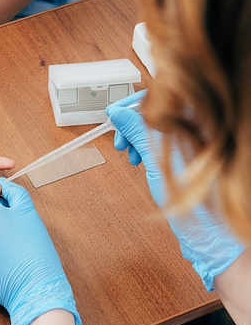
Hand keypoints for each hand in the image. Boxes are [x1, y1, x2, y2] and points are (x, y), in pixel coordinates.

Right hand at [106, 92, 244, 290]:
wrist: (211, 229)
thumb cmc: (194, 199)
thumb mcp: (157, 162)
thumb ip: (137, 132)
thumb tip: (118, 112)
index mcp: (194, 121)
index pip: (158, 95)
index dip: (131, 103)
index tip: (113, 114)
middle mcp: (195, 126)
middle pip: (154, 109)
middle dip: (131, 123)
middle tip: (119, 141)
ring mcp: (190, 139)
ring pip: (154, 125)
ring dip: (136, 137)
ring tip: (129, 154)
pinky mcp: (185, 151)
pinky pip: (159, 138)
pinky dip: (145, 146)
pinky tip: (139, 159)